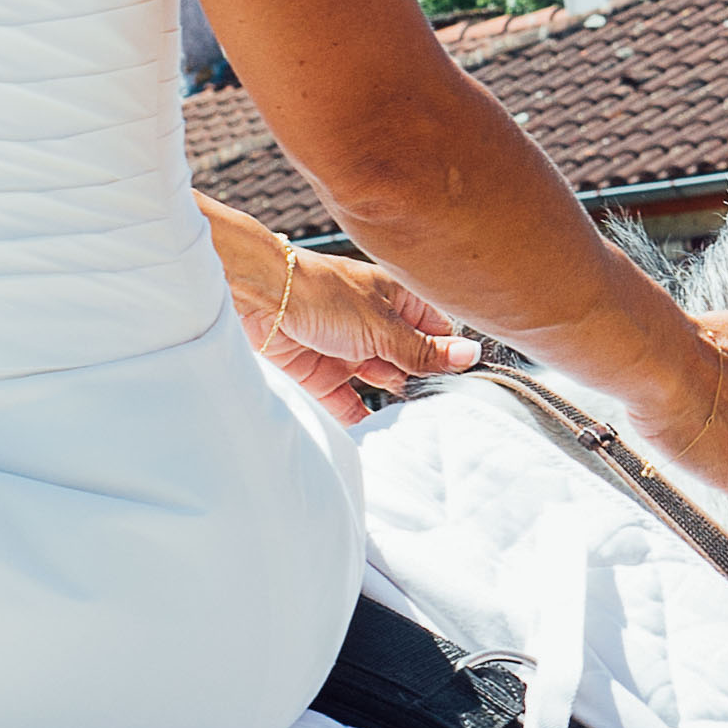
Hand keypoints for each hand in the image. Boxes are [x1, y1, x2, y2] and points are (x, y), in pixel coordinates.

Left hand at [244, 244, 480, 424]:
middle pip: (409, 360)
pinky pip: (344, 403)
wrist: (258, 296)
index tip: (466, 382)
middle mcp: (373, 325)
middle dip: (421, 382)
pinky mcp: (319, 373)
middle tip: (442, 410)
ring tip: (415, 426)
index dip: (449, 354)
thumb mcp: (382, 326)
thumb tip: (469, 355)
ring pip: (379, 382)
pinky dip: (358, 418)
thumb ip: (422, 350)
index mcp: (395, 300)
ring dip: (392, 401)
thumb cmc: (321, 293)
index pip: (435, 330)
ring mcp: (346, 349)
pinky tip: (377, 433)